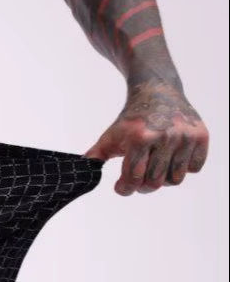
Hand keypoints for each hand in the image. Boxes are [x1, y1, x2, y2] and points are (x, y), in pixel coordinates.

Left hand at [85, 81, 208, 194]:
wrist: (157, 92)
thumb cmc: (131, 120)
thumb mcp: (110, 136)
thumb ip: (95, 156)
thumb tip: (81, 171)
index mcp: (140, 138)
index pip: (134, 178)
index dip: (125, 189)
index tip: (120, 188)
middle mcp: (165, 136)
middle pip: (154, 182)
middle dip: (142, 186)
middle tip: (137, 180)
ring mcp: (185, 136)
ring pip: (175, 179)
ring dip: (163, 179)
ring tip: (154, 168)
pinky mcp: (201, 136)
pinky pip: (194, 168)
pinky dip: (183, 168)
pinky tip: (172, 158)